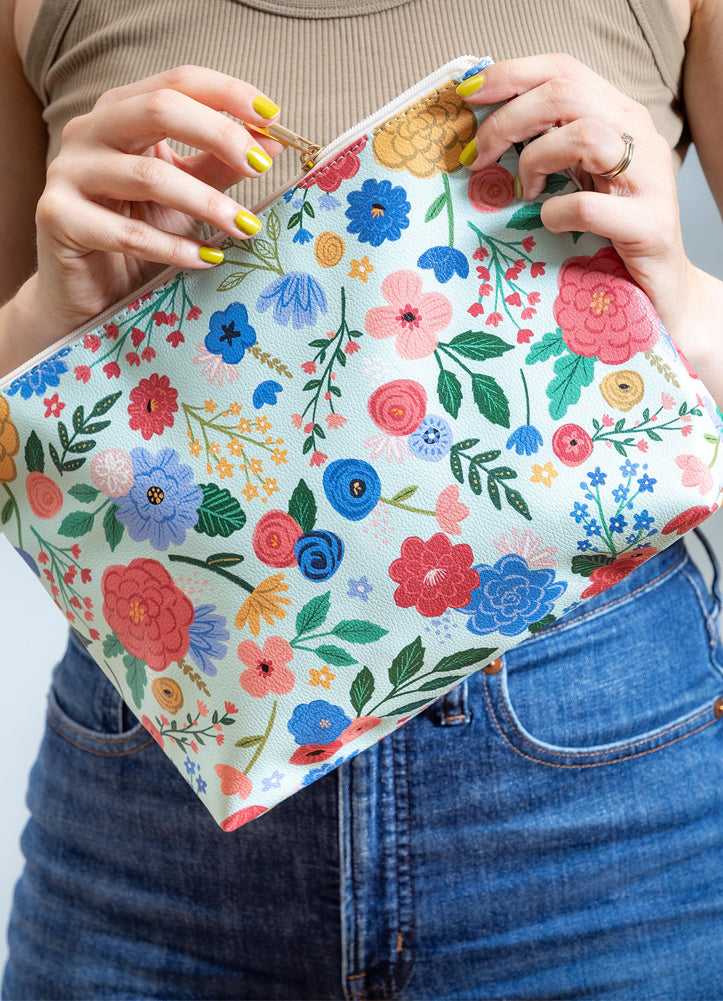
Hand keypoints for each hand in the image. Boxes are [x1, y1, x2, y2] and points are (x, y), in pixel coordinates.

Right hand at [17, 65, 283, 359]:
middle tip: (261, 168)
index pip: (177, 82)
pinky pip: (129, 234)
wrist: (88, 290)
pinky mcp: (58, 218)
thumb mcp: (186, 193)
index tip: (273, 117)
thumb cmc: (137, 231)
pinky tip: (208, 259)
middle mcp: (88, 131)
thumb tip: (272, 142)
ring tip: (246, 227)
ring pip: (149, 177)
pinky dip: (175, 248)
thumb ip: (220, 165)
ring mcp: (67, 172)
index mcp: (120, 112)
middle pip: (159, 110)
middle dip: (220, 135)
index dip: (228, 94)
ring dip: (208, 203)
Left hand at [457, 54, 692, 341]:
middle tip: (478, 156)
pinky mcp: (649, 226)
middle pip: (566, 94)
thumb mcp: (579, 176)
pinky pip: (587, 207)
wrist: (660, 290)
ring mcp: (649, 180)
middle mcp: (639, 137)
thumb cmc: (610, 233)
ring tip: (526, 190)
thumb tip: (485, 131)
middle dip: (507, 121)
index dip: (510, 75)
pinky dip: (555, 214)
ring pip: (583, 136)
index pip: (564, 69)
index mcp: (620, 117)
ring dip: (535, 160)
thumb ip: (548, 145)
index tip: (467, 94)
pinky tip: (551, 224)